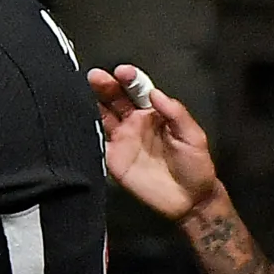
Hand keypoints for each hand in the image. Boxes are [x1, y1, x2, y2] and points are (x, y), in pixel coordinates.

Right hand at [86, 65, 223, 223]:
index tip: (122, 72)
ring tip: (80, 92)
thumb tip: (155, 92)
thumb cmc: (196, 166)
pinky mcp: (112, 159)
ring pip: (102, 116)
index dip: (130, 79)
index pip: (138, 90)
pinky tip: (78, 120)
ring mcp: (122, 140)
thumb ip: (176, 113)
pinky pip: (96, 142)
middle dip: (105, 86)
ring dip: (91, 103)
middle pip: (115, 99)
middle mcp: (134, 123)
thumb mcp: (193, 136)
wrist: (189, 201)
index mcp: (154, 114)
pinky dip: (86, 131)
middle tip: (95, 76)